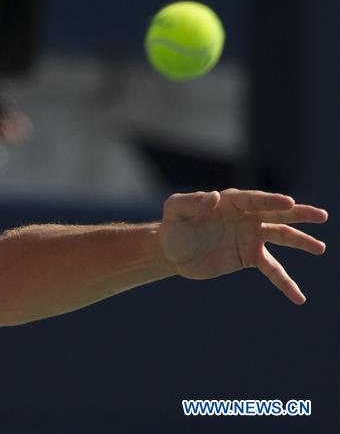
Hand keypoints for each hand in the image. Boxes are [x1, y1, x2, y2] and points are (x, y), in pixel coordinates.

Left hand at [159, 189, 327, 303]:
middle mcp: (246, 217)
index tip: (289, 202)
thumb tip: (213, 197)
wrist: (172, 251)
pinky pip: (272, 270)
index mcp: (230, 202)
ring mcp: (250, 237)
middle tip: (321, 215)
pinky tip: (299, 297)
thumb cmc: (174, 225)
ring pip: (281, 237)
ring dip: (301, 242)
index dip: (271, 200)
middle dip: (299, 213)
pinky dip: (285, 283)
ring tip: (320, 248)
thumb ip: (192, 202)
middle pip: (277, 213)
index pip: (254, 199)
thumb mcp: (175, 210)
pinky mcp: (249, 257)